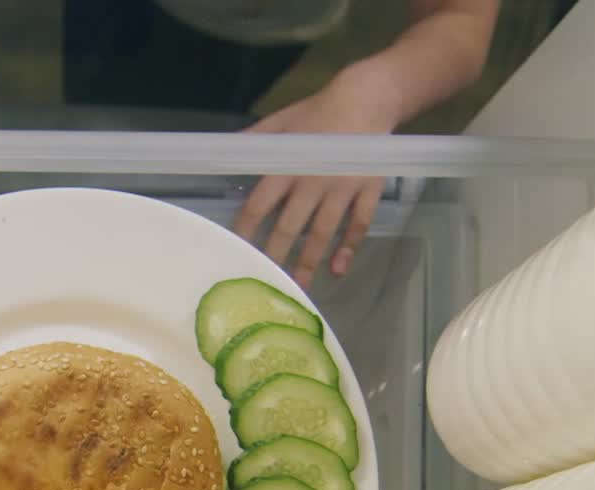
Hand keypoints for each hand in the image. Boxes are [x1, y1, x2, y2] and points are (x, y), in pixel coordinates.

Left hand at [233, 68, 399, 289]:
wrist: (370, 96)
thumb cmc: (320, 110)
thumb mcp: (283, 120)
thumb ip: (255, 140)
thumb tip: (224, 151)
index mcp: (288, 166)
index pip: (260, 205)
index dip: (246, 230)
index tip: (234, 251)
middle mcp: (313, 181)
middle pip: (290, 227)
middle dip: (275, 256)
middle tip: (263, 282)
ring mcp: (343, 188)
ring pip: (322, 233)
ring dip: (308, 262)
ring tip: (298, 289)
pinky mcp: (368, 190)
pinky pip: (358, 224)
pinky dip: (349, 248)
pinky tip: (337, 270)